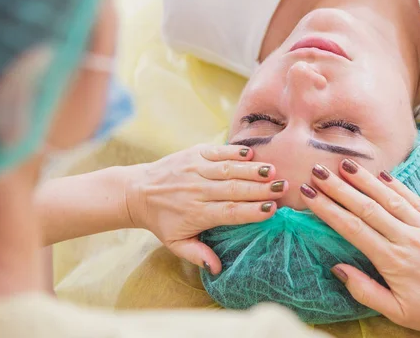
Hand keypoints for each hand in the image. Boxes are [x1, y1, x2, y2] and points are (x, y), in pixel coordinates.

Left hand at [126, 145, 287, 273]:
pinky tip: (252, 154)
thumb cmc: (162, 220)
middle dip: (260, 188)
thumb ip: (197, 255)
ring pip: (228, 169)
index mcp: (196, 213)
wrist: (136, 192)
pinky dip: (234, 152)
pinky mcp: (193, 153)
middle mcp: (197, 190)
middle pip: (233, 189)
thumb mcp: (175, 243)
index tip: (272, 210)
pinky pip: (217, 151)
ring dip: (252, 170)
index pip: (229, 212)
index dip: (251, 211)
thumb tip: (217, 269)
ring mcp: (195, 169)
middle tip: (283, 188)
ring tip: (273, 171)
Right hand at [299, 160, 419, 337]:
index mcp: (393, 262)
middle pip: (367, 207)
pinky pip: (417, 199)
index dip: (329, 210)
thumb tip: (337, 267)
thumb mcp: (398, 313)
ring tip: (345, 165)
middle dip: (340, 188)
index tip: (310, 195)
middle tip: (319, 171)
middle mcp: (409, 239)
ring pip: (391, 198)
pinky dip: (398, 185)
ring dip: (366, 180)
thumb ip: (365, 290)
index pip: (353, 229)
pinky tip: (382, 175)